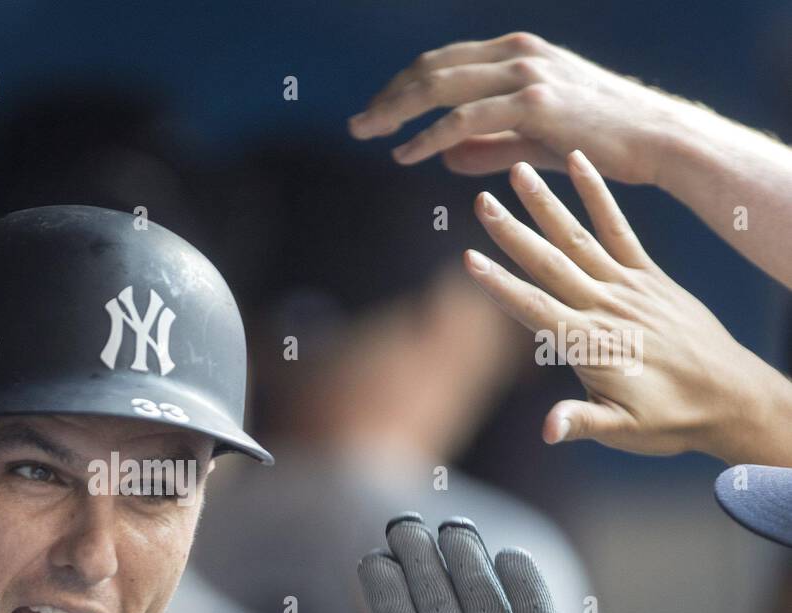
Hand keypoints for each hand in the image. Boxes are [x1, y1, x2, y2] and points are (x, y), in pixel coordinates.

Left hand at [348, 31, 689, 185]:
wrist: (656, 140)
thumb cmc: (599, 142)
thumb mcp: (532, 140)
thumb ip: (487, 146)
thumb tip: (443, 157)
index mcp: (518, 54)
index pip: (445, 63)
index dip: (405, 86)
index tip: (377, 112)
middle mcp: (518, 54)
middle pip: (433, 68)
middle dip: (389, 96)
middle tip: (357, 123)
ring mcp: (526, 75)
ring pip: (440, 87)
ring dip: (396, 111)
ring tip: (367, 134)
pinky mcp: (533, 103)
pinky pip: (464, 119)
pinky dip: (427, 136)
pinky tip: (404, 154)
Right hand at [461, 151, 791, 461]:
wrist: (732, 397)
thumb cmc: (671, 420)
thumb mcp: (623, 431)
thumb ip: (581, 422)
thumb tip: (547, 430)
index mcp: (592, 344)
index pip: (535, 308)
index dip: (499, 285)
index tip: (468, 259)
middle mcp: (607, 308)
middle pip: (551, 263)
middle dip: (513, 232)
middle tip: (482, 202)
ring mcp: (629, 287)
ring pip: (578, 238)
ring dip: (546, 203)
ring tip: (519, 170)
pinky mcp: (649, 276)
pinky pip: (619, 228)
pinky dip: (598, 195)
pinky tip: (580, 164)